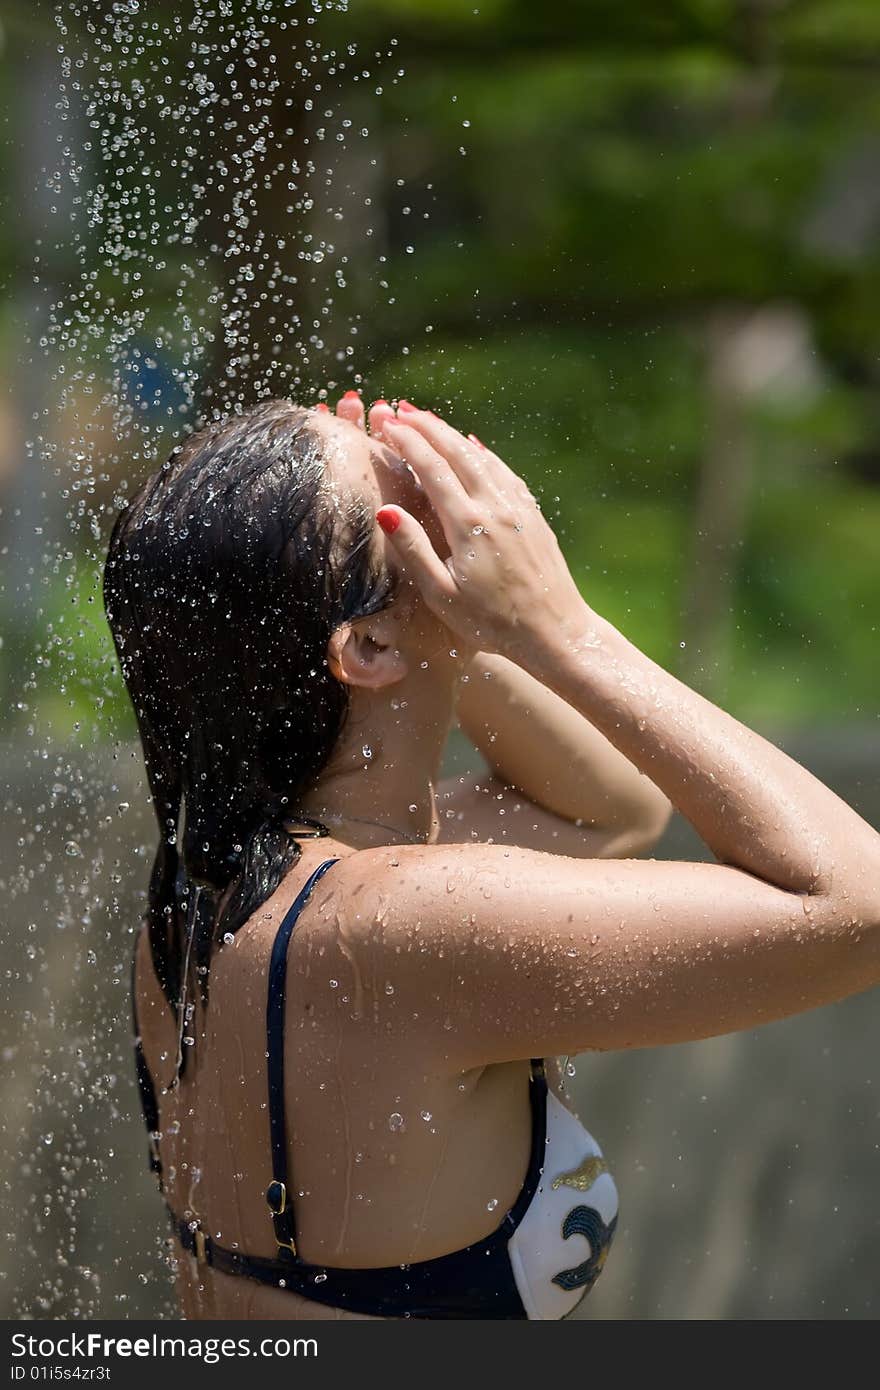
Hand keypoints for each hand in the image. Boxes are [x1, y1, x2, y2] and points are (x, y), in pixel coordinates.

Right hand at [374, 403, 588, 662]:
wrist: (555, 633)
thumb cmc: (492, 623)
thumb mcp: (442, 596)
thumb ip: (414, 550)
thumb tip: (386, 510)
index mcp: (469, 525)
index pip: (433, 469)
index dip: (408, 443)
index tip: (387, 425)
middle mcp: (496, 508)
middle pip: (458, 452)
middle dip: (428, 427)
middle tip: (400, 410)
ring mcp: (519, 509)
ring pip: (483, 457)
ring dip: (453, 435)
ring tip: (429, 421)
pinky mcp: (533, 517)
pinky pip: (505, 472)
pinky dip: (484, 453)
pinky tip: (474, 447)